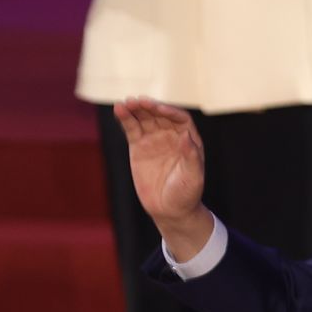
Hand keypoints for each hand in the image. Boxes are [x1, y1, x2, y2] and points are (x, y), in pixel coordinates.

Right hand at [115, 97, 212, 256]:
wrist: (170, 210)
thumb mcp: (193, 177)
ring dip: (135, 108)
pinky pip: (132, 128)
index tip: (159, 109)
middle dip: (149, 107)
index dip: (169, 111)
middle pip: (160, 114)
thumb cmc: (186, 194)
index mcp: (189, 139)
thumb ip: (191, 156)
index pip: (179, 118)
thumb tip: (185, 135)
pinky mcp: (138, 146)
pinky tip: (118, 109)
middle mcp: (171, 135)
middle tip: (138, 101)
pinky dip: (125, 118)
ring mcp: (154, 139)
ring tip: (125, 103)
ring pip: (144, 118)